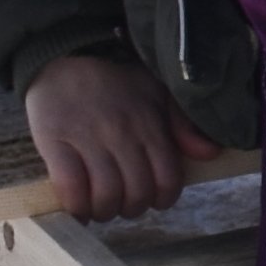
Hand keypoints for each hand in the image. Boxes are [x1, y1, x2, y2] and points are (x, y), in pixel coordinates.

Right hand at [23, 51, 219, 222]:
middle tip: (122, 204)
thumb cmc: (115, 77)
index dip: (162, 199)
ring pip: (105, 195)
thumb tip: (210, 153)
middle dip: (132, 208)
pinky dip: (76, 205)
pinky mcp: (54, 141)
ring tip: (100, 207)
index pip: (167, 179)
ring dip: (104, 211)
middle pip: (136, 193)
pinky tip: (77, 207)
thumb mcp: (157, 92)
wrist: (67, 54)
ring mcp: (88, 139)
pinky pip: (70, 186)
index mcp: (150, 125)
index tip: (152, 199)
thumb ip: (183, 125)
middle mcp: (122, 135)